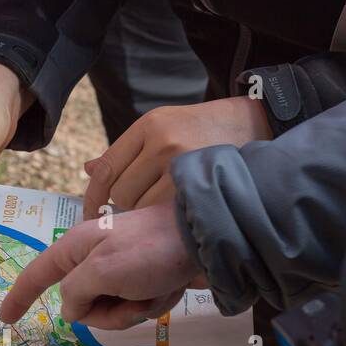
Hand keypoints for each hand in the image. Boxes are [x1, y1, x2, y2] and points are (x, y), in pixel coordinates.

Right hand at [0, 202, 206, 328]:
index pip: (37, 275)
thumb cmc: (151, 250)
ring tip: (155, 290)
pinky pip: (136, 308)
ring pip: (111, 311)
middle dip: (107, 312)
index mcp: (77, 248)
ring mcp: (122, 271)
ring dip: (134, 309)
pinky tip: (169, 288)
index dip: (20, 297)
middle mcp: (95, 258)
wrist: (207, 239)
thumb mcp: (102, 271)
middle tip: (130, 299)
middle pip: (80, 304)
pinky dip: (153, 304)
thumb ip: (76, 293)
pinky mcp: (145, 280)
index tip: (5, 319)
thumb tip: (72, 310)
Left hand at [82, 97, 271, 218]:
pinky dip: (163, 220)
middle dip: (127, 204)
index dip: (94, 197)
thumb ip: (126, 152)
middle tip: (147, 202)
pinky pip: (163, 215)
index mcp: (149, 126)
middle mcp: (163, 142)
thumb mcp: (163, 128)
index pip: (106, 168)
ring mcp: (183, 164)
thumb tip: (88, 169)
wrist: (257, 125)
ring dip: (147, 213)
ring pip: (141, 207)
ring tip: (166, 204)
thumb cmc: (204, 131)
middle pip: (121, 192)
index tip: (93, 212)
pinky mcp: (199, 185)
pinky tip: (175, 213)